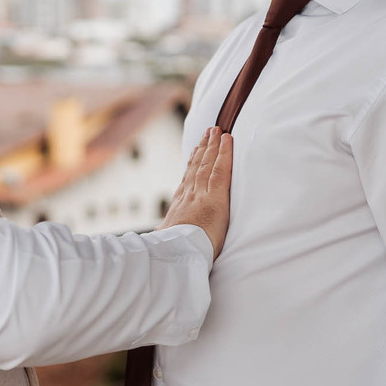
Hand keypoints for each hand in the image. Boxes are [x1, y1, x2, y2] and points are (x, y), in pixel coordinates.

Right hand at [158, 127, 233, 258]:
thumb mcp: (165, 238)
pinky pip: (221, 169)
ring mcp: (201, 194)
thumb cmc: (170, 251)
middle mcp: (188, 195)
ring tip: (216, 131)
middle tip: (209, 133)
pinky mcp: (215, 197)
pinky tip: (227, 140)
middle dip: (203, 149)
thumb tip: (159, 232)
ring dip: (213, 145)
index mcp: (179, 205)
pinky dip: (224, 153)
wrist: (173, 254)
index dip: (192, 163)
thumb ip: (166, 231)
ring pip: (208, 163)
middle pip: (197, 166)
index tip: (195, 152)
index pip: (188, 179)